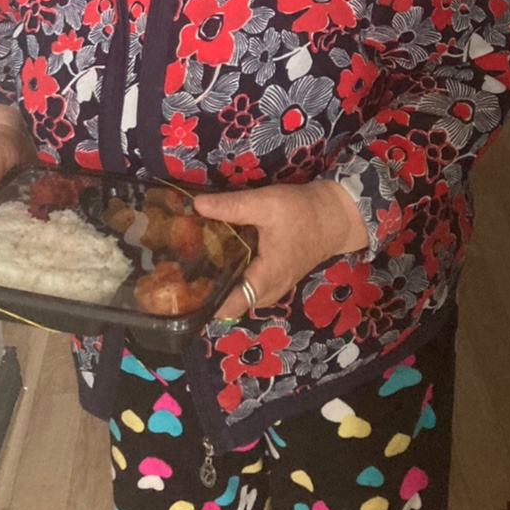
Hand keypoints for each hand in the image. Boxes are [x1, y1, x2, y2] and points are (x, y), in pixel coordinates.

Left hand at [193, 178, 368, 318]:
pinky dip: (228, 275)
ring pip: (234, 294)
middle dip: (202, 287)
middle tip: (175, 266)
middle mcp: (266, 292)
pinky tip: (213, 256)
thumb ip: (231, 206)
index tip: (176, 281)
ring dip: (215, 281)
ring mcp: (270, 288)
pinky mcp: (271, 279)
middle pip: (226, 301)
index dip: (200, 298)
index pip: (225, 306)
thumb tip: (195, 205)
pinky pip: (244, 286)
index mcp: (264, 280)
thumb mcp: (266, 203)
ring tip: (188, 260)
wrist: (334, 216)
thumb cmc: (302, 212)